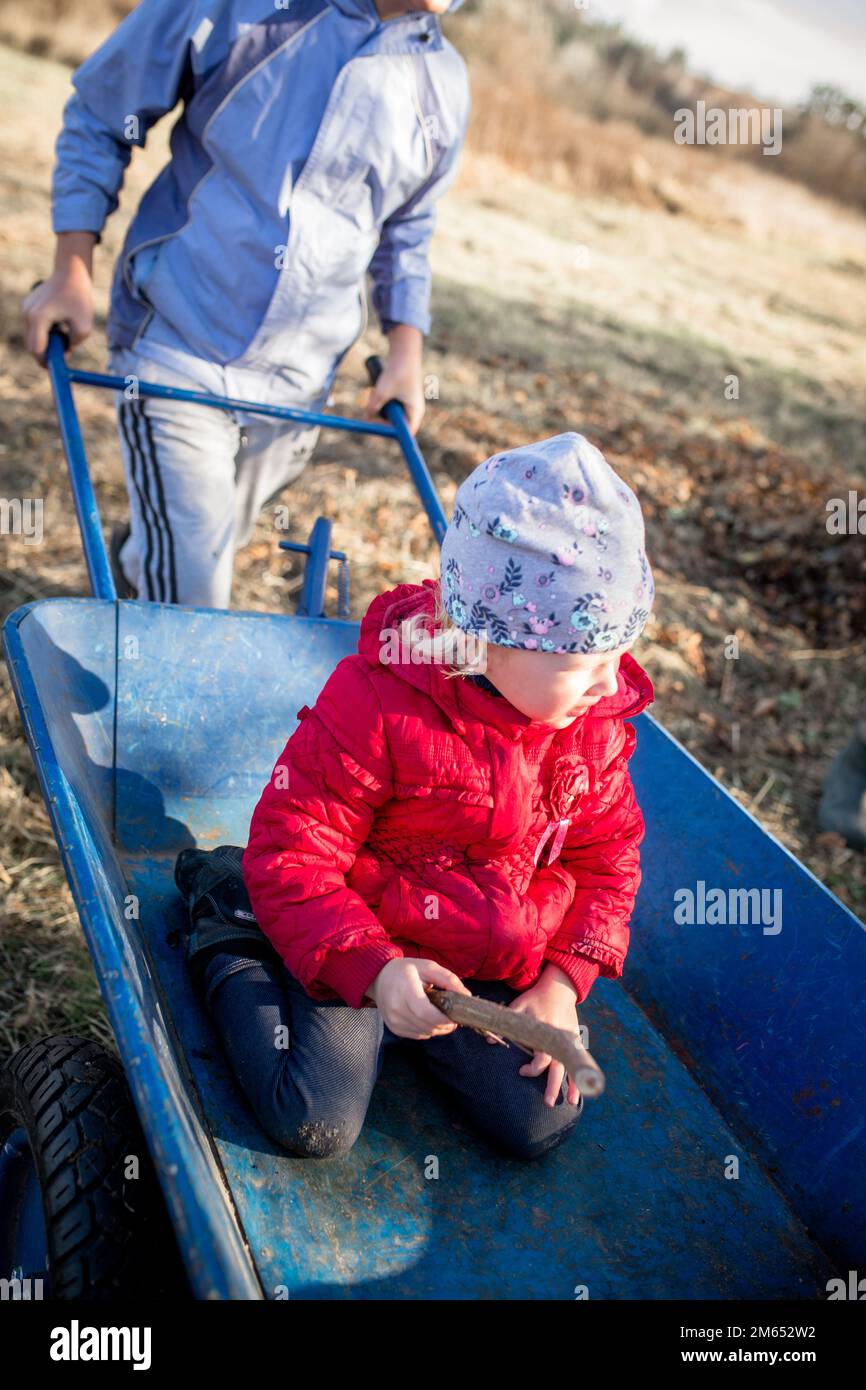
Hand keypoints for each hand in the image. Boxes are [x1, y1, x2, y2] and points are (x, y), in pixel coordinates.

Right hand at [22, 232, 94, 364]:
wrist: (71, 272)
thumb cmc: (79, 298)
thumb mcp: (84, 327)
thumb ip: (73, 345)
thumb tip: (64, 355)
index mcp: (38, 317)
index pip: (36, 349)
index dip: (45, 362)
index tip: (56, 367)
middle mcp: (27, 313)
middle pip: (31, 345)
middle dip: (46, 352)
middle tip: (64, 351)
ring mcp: (25, 308)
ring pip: (32, 336)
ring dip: (46, 341)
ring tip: (63, 332)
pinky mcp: (27, 306)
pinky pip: (33, 327)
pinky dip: (44, 332)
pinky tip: (58, 324)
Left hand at [363, 323, 424, 433]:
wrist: (404, 353)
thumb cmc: (397, 372)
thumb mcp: (382, 391)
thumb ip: (373, 407)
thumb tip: (365, 419)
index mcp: (415, 412)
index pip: (406, 433)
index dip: (392, 434)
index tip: (377, 428)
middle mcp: (415, 410)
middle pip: (397, 426)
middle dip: (382, 419)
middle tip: (371, 409)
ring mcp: (410, 404)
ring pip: (392, 415)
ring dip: (381, 409)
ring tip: (376, 392)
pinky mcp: (404, 398)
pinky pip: (392, 407)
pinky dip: (383, 402)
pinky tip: (378, 391)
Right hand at [365, 957, 471, 1038]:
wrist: (379, 978)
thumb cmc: (406, 970)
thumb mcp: (429, 967)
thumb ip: (449, 980)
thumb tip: (467, 996)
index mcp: (405, 989)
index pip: (425, 1013)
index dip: (443, 1019)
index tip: (455, 1018)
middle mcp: (396, 1007)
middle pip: (427, 1026)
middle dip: (444, 1026)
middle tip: (454, 1019)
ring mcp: (393, 1020)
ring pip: (424, 1033)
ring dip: (437, 1029)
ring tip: (441, 1017)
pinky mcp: (393, 1028)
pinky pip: (417, 1035)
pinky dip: (427, 1030)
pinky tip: (428, 1019)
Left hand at [492, 970, 582, 1107]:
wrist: (559, 987)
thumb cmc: (535, 998)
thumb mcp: (517, 1006)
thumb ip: (505, 1023)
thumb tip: (488, 1041)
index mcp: (545, 1032)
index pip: (541, 1059)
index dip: (532, 1069)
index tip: (521, 1070)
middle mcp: (559, 1039)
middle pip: (558, 1067)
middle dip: (553, 1086)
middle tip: (547, 1103)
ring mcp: (569, 1040)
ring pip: (570, 1066)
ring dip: (571, 1085)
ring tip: (571, 1103)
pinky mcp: (575, 1040)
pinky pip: (578, 1060)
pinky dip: (579, 1074)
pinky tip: (580, 1088)